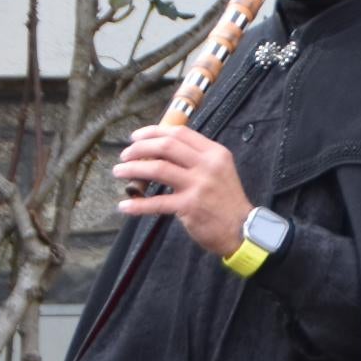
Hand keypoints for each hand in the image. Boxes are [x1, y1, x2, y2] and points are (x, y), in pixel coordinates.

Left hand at [114, 124, 255, 256]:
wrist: (241, 228)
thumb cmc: (226, 199)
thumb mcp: (219, 170)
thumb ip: (197, 158)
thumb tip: (161, 150)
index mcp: (214, 152)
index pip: (180, 133)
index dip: (154, 132)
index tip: (136, 137)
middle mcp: (207, 165)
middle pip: (166, 146)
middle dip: (139, 148)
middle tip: (125, 155)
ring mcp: (198, 185)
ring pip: (158, 169)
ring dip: (133, 169)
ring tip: (119, 172)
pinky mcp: (189, 206)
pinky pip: (156, 203)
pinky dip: (137, 204)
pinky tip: (125, 206)